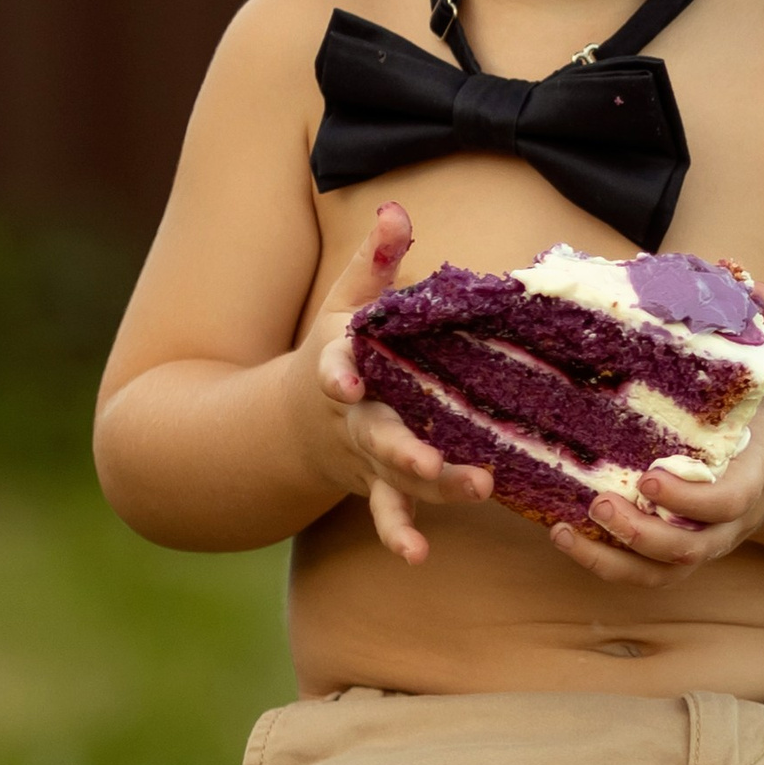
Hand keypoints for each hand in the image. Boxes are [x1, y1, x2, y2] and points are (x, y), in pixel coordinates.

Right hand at [290, 202, 494, 565]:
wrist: (289, 423)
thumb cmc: (337, 351)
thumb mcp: (347, 303)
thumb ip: (374, 261)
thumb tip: (397, 209)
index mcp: (343, 365)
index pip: (335, 365)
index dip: (338, 371)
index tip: (346, 378)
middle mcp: (353, 416)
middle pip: (377, 433)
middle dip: (403, 449)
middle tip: (431, 462)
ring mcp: (363, 456)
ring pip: (393, 477)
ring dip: (429, 488)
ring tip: (474, 489)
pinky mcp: (374, 484)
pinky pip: (386, 513)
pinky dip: (398, 534)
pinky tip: (418, 555)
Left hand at [547, 337, 763, 586]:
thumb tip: (749, 281)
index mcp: (751, 482)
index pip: (725, 504)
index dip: (688, 499)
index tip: (650, 478)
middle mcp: (726, 526)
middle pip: (686, 548)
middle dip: (640, 533)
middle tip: (598, 500)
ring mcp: (701, 545)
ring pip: (659, 572)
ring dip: (611, 560)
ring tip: (567, 528)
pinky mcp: (676, 554)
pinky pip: (641, 575)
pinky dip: (603, 565)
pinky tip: (563, 534)